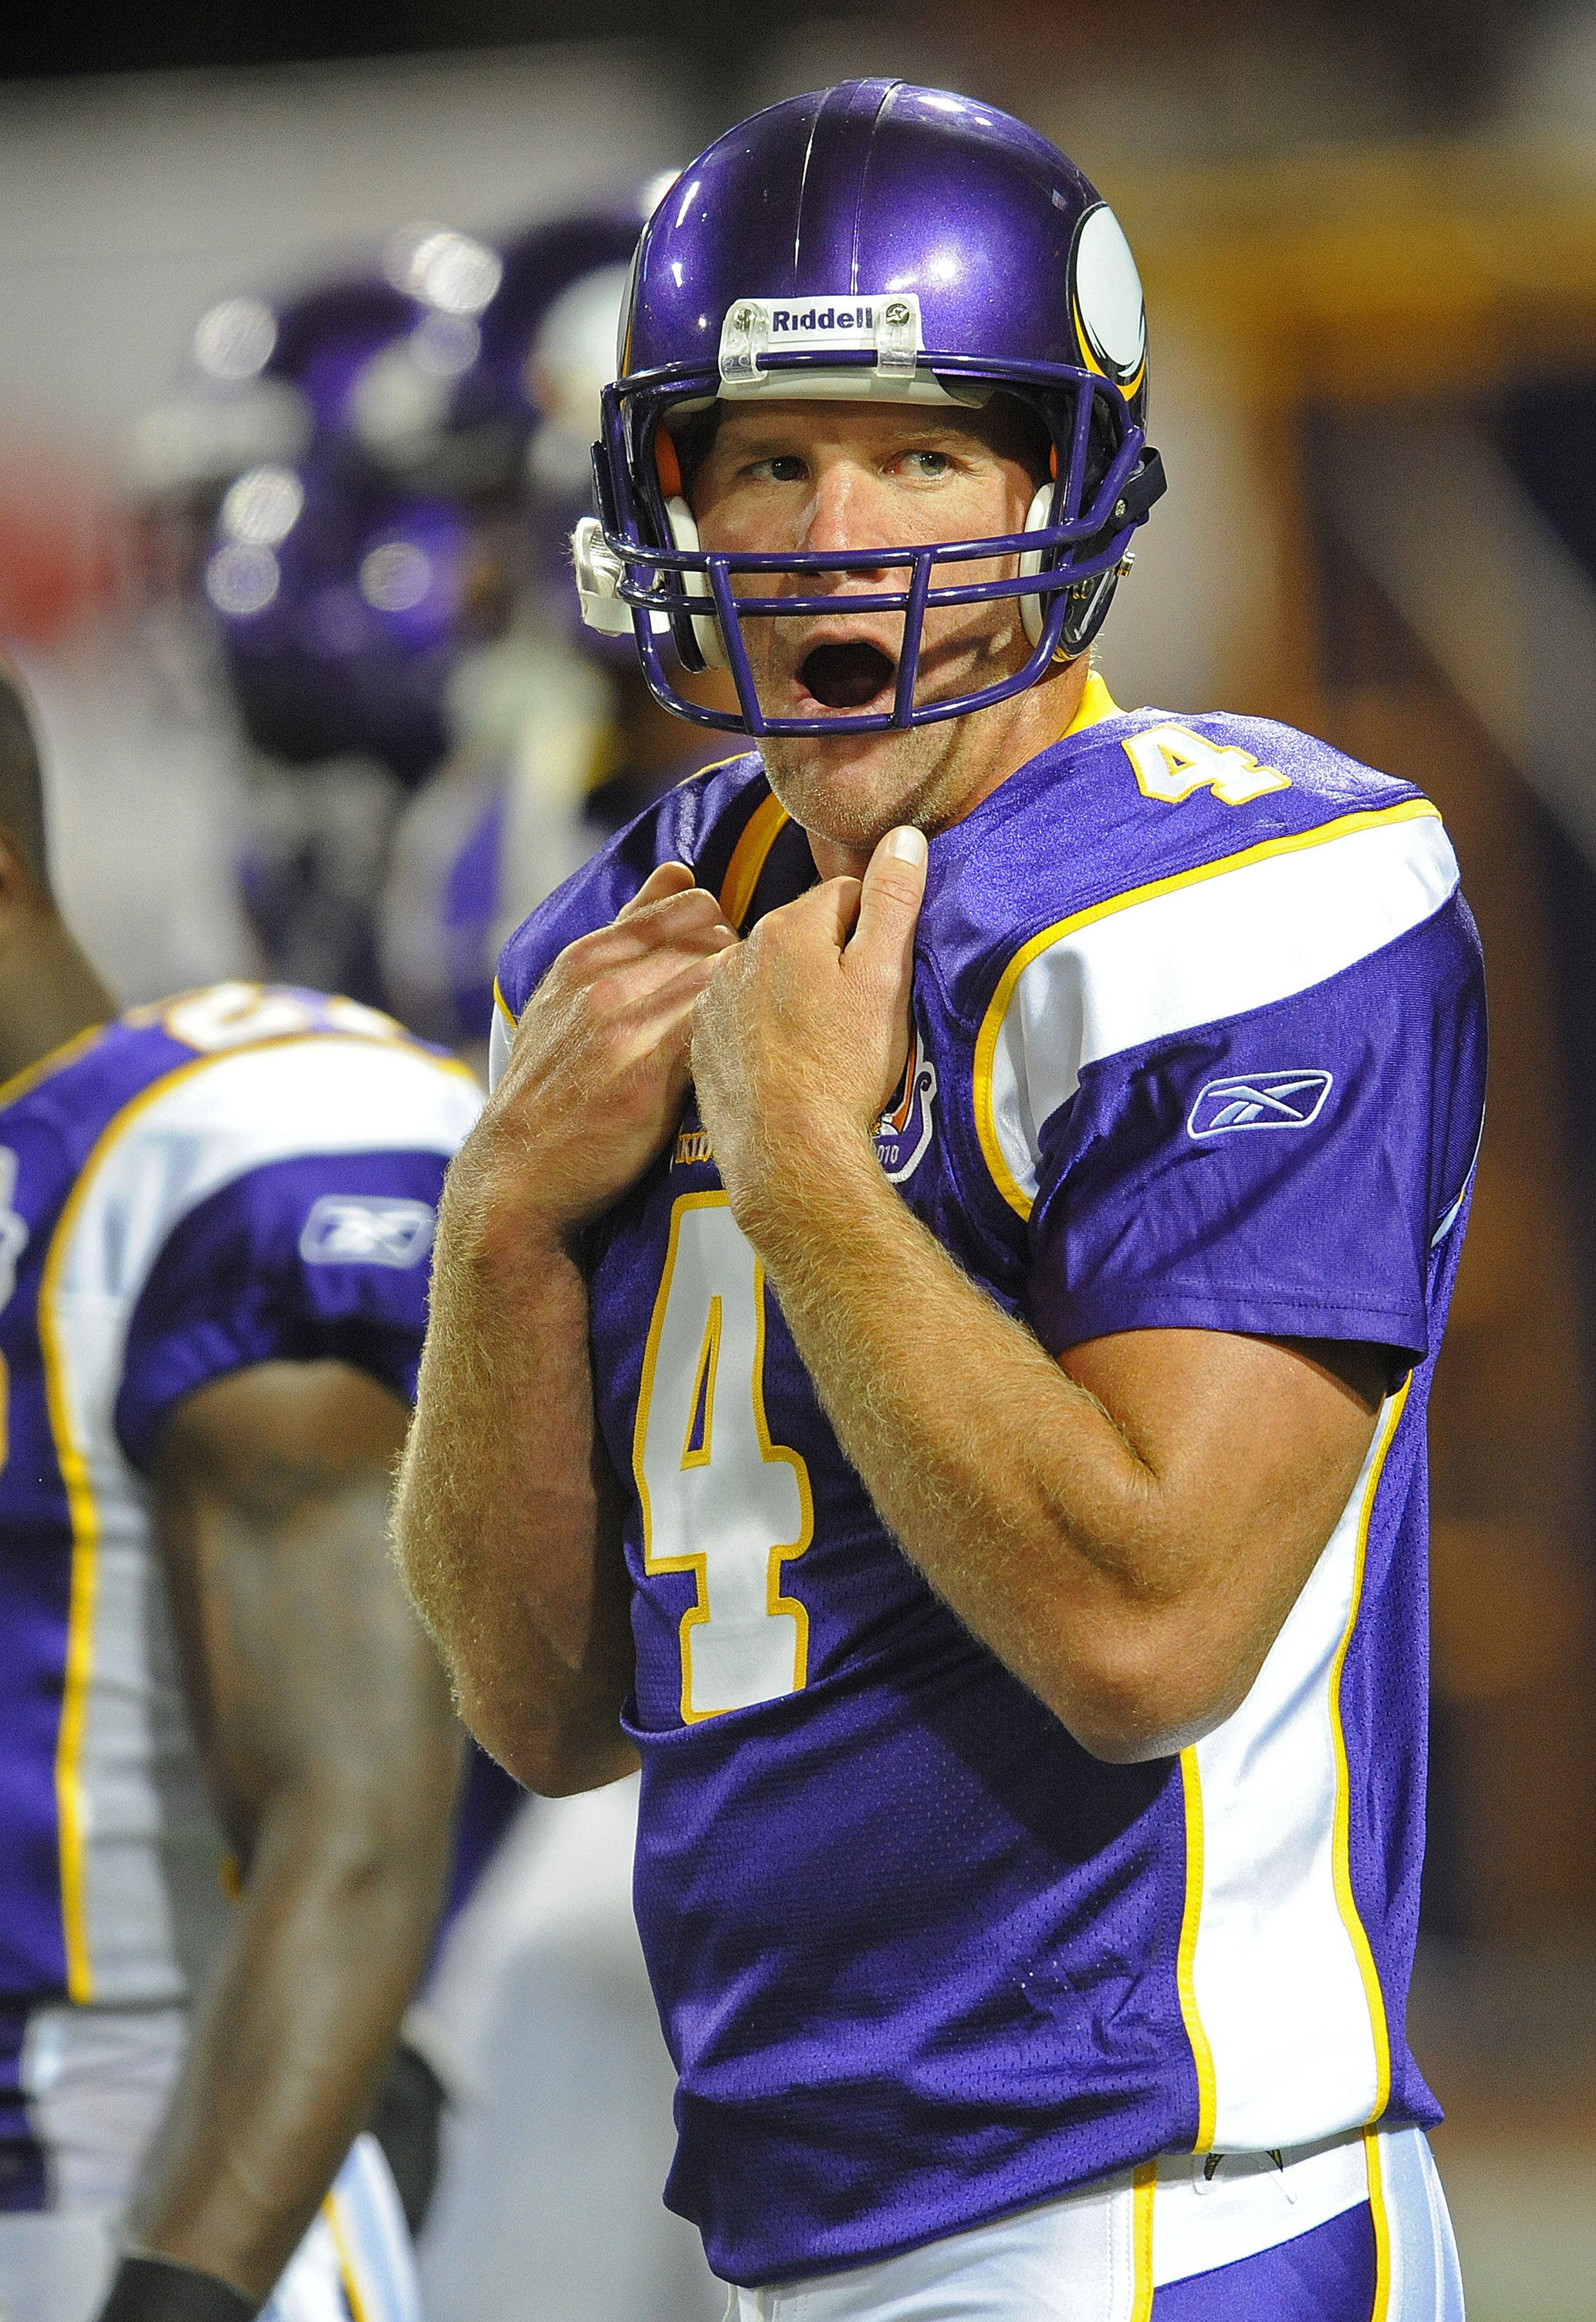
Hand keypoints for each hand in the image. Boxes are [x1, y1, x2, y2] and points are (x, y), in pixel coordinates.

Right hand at [481, 863, 738, 1236]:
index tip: (724, 974)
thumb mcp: (567, 997)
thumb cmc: (551, 1089)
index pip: (689, 903)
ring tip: (747, 1039)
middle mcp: (603, 981)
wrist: (517, 1175)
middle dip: (741, 964)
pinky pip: (718, 1027)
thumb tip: (676, 871)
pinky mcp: (648, 1073)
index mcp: (585, 956)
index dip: (722, 934)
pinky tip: (742, 1065)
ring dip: (746, 1004)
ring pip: (723, 976)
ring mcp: (624, 1025)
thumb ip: (626, 933)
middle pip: (716, 935)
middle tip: (745, 1009)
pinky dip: (741, 1038)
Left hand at [691, 825, 926, 1225]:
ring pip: (767, 976)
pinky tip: (785, 1065)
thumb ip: (893, 901)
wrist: (789, 1157)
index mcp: (787, 927)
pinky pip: (739, 1017)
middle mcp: (738, 953)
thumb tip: (903, 836)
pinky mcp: (701, 1044)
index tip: (882, 979)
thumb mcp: (884, 978)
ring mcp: (713, 1000)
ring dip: (794, 994)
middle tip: (856, 1018)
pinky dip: (761, 1031)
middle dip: (831, 961)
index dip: (874, 933)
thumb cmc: (845, 1069)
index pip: (844, 898)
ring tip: (820, 1045)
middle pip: (801, 934)